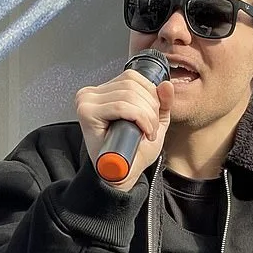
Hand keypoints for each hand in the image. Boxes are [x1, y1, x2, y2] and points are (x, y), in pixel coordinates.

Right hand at [75, 69, 174, 189]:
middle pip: (131, 84)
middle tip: (151, 128)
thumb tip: (166, 84)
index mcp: (103, 92)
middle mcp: (91, 94)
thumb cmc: (133, 152)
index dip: (150, 94)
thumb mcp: (153, 122)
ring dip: (147, 115)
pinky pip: (122, 106)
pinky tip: (143, 133)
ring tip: (147, 132)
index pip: (132, 77)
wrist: (121, 175)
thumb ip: (162, 103)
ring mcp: (86, 101)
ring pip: (129, 95)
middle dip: (150, 107)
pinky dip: (140, 118)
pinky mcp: (87, 112)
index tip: (153, 117)